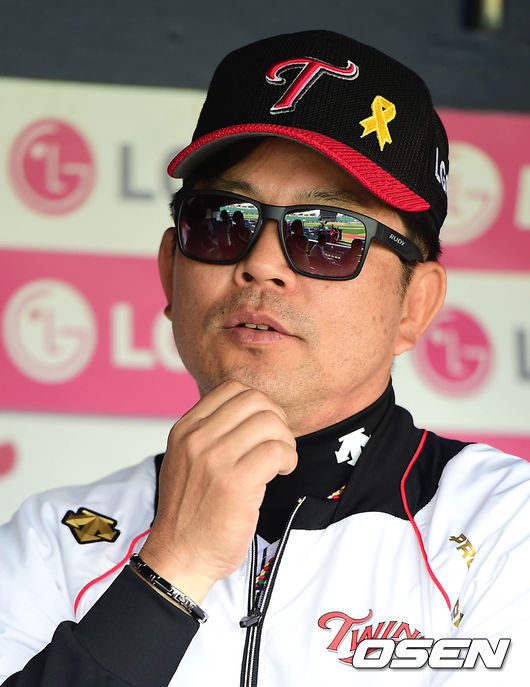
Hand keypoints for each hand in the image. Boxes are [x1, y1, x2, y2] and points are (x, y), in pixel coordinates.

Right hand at [139, 380, 296, 602]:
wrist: (180, 556)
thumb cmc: (190, 512)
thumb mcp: (186, 459)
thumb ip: (209, 433)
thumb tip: (251, 411)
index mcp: (185, 428)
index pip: (232, 388)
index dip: (258, 404)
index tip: (263, 428)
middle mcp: (197, 438)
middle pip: (255, 400)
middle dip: (276, 419)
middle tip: (277, 444)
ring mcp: (214, 459)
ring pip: (269, 422)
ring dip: (285, 441)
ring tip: (280, 461)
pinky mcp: (235, 482)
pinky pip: (276, 450)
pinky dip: (288, 459)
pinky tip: (282, 472)